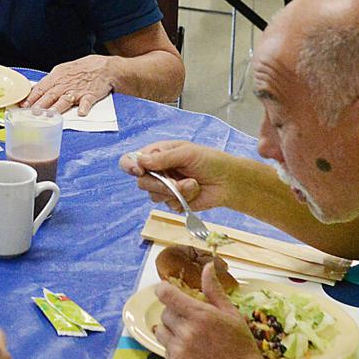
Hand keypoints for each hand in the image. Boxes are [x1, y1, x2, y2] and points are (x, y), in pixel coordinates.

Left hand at [25, 54, 111, 114]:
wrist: (104, 68)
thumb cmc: (82, 69)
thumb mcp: (63, 71)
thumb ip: (50, 81)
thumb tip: (35, 90)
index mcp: (57, 77)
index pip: (41, 88)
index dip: (31, 97)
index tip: (22, 105)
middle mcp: (65, 84)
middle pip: (50, 95)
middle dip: (40, 104)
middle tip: (32, 113)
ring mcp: (78, 90)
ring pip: (65, 100)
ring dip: (57, 108)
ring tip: (49, 115)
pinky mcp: (91, 95)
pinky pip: (87, 102)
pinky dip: (84, 107)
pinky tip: (81, 113)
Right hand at [118, 140, 241, 211]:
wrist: (229, 182)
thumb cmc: (210, 161)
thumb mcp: (187, 153)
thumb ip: (163, 158)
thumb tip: (140, 161)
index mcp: (157, 154)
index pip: (131, 159)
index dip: (129, 165)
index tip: (139, 170)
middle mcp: (158, 171)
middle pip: (141, 182)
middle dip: (158, 184)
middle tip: (173, 182)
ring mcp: (165, 188)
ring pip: (154, 196)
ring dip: (174, 191)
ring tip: (192, 184)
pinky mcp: (174, 201)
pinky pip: (169, 205)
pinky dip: (183, 199)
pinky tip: (195, 191)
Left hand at [156, 262, 270, 358]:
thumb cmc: (242, 348)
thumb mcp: (232, 315)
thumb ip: (214, 291)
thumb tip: (207, 266)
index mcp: (200, 315)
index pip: (165, 294)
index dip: (164, 290)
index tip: (168, 292)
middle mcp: (186, 332)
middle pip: (165, 314)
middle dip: (176, 315)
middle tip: (193, 324)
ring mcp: (178, 352)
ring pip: (161, 332)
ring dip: (172, 332)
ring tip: (192, 340)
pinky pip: (165, 352)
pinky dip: (175, 352)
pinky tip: (193, 356)